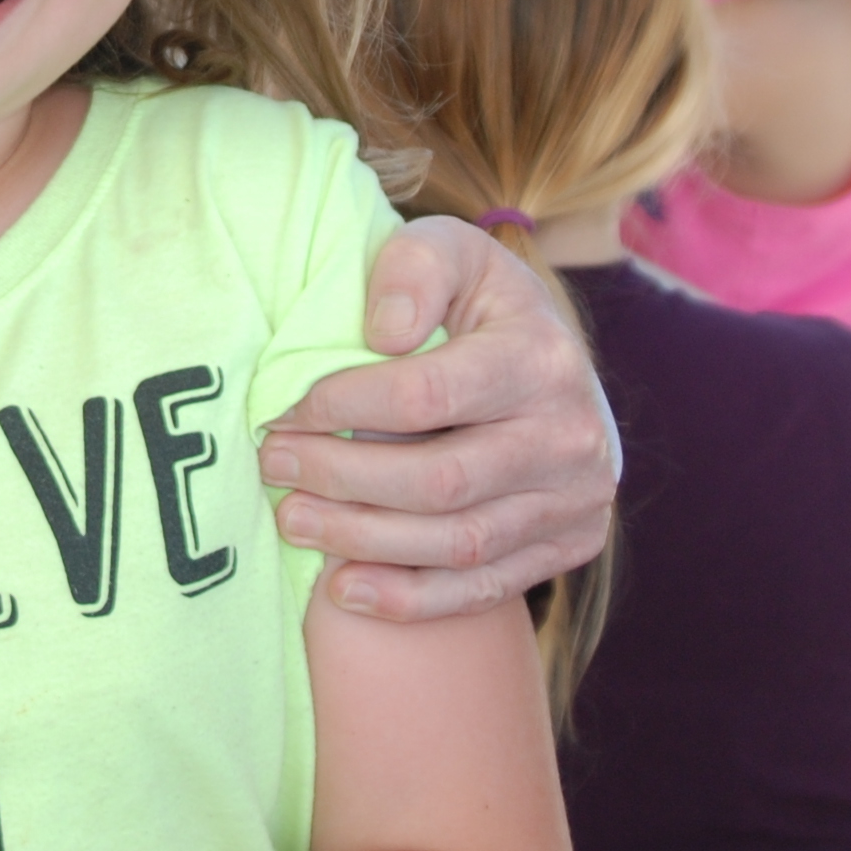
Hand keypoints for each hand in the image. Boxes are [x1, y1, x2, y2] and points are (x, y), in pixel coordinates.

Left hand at [261, 217, 615, 619]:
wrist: (554, 366)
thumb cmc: (480, 306)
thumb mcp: (452, 252)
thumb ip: (415, 268)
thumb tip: (385, 333)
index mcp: (540, 357)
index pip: (427, 394)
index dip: (343, 407)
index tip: (282, 409)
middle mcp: (570, 435)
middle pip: (439, 480)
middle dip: (340, 479)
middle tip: (273, 467)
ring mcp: (577, 498)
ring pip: (458, 543)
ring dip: (361, 541)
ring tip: (293, 522)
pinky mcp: (570, 544)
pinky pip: (484, 588)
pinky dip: (409, 599)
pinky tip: (344, 587)